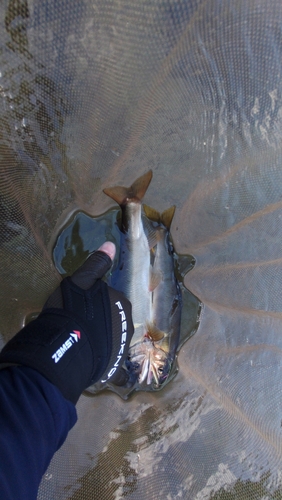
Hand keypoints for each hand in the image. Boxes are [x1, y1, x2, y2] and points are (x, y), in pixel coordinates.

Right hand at [0, 242, 133, 403]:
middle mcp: (127, 326)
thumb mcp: (81, 280)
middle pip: (115, 321)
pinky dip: (114, 371)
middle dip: (102, 323)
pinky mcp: (113, 369)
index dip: (96, 304)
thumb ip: (97, 263)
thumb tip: (111, 244)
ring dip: (103, 344)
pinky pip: (116, 370)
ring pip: (114, 343)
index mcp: (121, 303)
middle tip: (82, 325)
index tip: (83, 307)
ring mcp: (121, 349)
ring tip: (83, 344)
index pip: (112, 300)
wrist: (66, 345)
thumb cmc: (73, 308)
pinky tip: (105, 371)